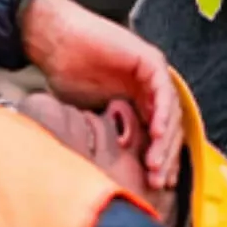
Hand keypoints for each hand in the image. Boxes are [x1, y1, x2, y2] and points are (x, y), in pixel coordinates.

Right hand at [20, 0, 183, 191]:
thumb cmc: (67, 74)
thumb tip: (115, 169)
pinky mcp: (150, 62)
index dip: (160, 161)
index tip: (154, 184)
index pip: (159, 136)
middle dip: (165, 157)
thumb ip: (110, 135)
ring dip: (165, 142)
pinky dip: (162, 114)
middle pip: (170, 128)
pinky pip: (164, 92)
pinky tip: (155, 133)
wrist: (55, 43)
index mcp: (137, 101)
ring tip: (154, 164)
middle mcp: (149, 89)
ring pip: (171, 113)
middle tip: (156, 181)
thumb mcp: (92, 117)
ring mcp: (152, 74)